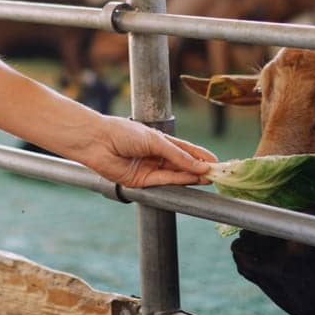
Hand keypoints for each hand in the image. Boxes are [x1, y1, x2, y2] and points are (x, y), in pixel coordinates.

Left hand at [60, 115, 217, 188]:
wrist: (97, 141)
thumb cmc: (122, 133)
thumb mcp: (155, 140)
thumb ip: (177, 155)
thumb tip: (200, 166)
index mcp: (158, 140)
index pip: (184, 150)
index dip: (200, 156)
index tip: (216, 162)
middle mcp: (155, 155)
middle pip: (182, 164)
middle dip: (199, 169)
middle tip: (217, 173)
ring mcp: (149, 168)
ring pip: (176, 175)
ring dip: (192, 176)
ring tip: (209, 177)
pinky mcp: (142, 181)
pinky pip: (165, 181)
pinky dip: (179, 180)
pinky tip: (193, 179)